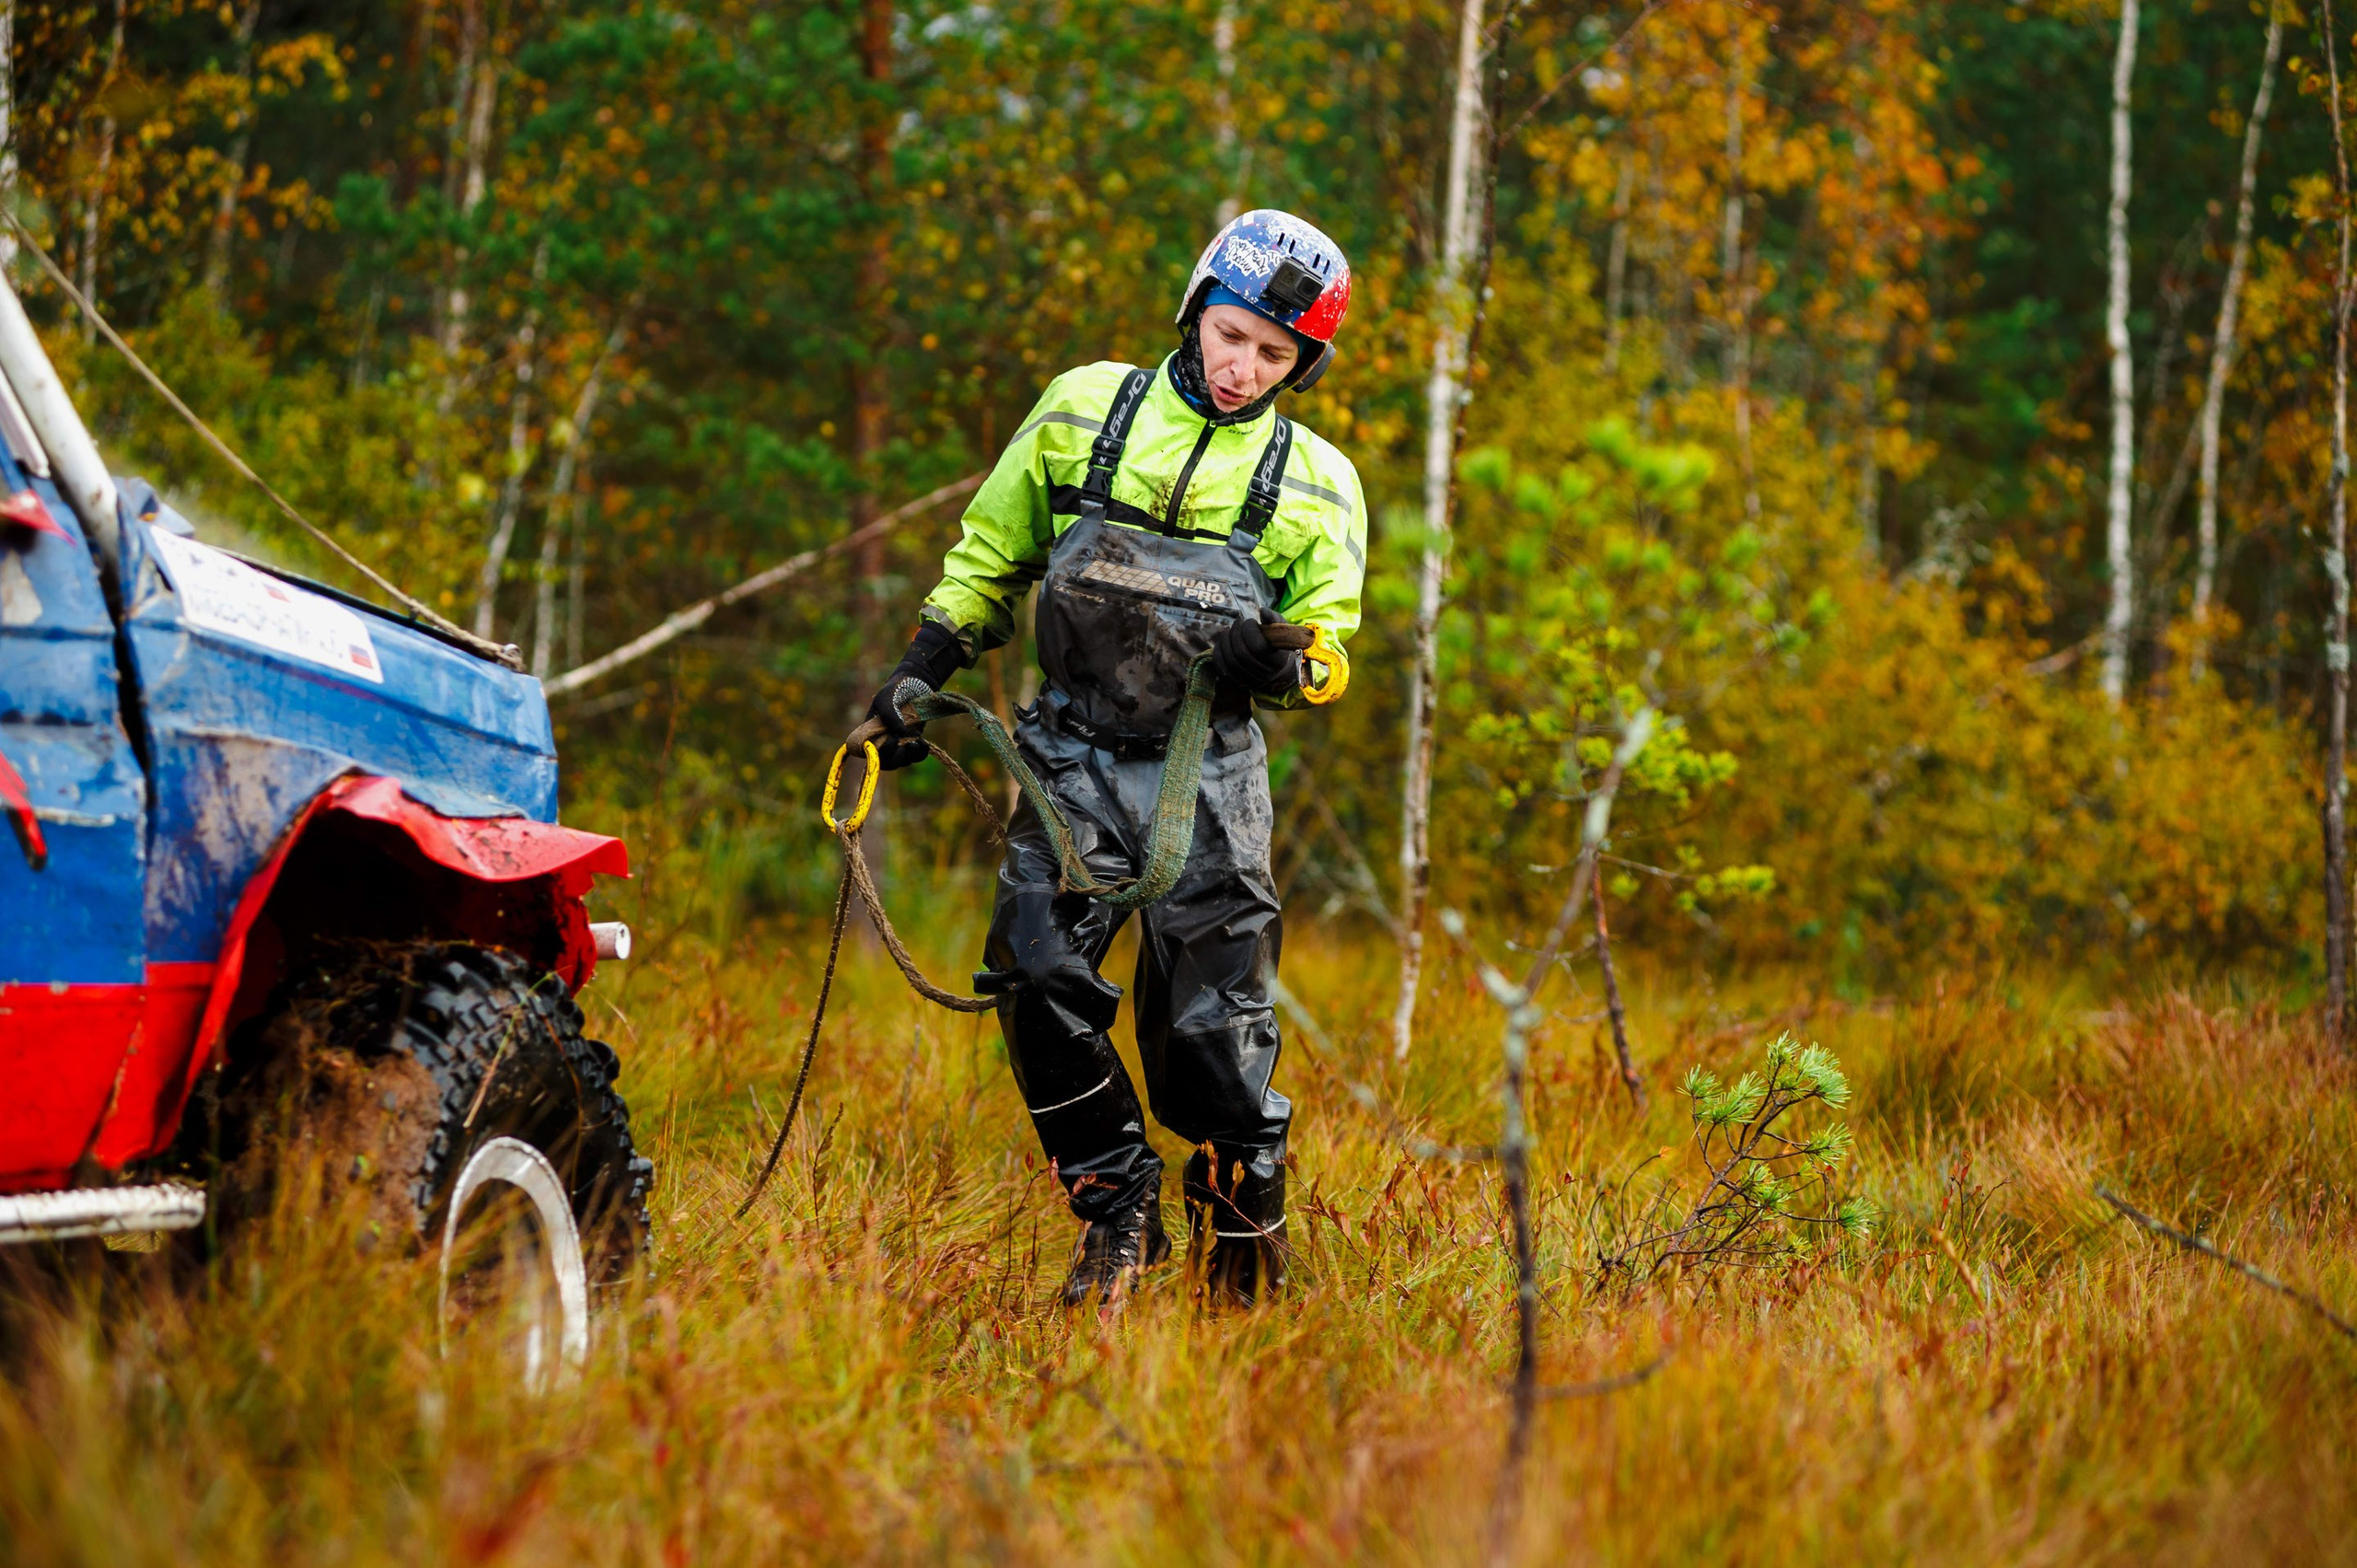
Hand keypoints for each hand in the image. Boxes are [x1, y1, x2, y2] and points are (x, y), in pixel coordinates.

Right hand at [866, 621, 965, 770]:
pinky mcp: (912, 741)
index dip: (879, 754)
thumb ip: (890, 714)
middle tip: (904, 747)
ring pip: (901, 761)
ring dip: (909, 756)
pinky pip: (915, 756)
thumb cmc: (895, 688)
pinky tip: (923, 743)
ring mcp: (898, 741)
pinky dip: (920, 754)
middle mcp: (883, 739)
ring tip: (917, 743)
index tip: (891, 741)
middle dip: (895, 758)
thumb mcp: (887, 697)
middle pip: (885, 762)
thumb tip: (900, 736)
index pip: (869, 752)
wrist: (915, 683)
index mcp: (870, 731)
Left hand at [1210, 607, 1299, 696]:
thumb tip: (1262, 611)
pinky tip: (1223, 642)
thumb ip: (1274, 619)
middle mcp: (1265, 674)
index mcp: (1278, 660)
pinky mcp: (1237, 683)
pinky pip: (1222, 668)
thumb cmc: (1277, 645)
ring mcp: (1250, 681)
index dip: (1250, 631)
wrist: (1275, 669)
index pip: (1258, 647)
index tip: (1252, 621)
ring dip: (1226, 641)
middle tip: (1238, 623)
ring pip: (1230, 661)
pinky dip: (1219, 652)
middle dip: (1236, 634)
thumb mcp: (1280, 630)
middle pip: (1241, 654)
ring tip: (1230, 631)